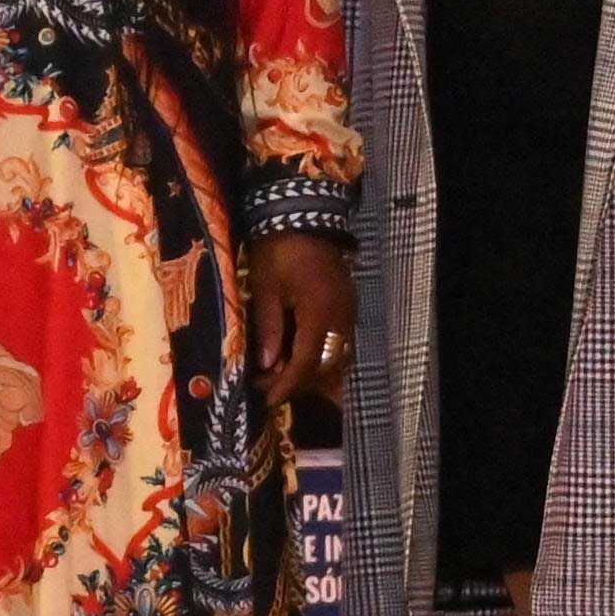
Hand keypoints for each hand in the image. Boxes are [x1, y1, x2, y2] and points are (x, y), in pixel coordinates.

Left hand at [247, 229, 356, 428]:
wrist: (302, 216)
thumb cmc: (278, 251)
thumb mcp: (265, 290)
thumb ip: (269, 330)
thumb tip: (266, 366)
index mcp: (319, 313)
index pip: (306, 362)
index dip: (287, 384)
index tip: (268, 399)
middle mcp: (342, 316)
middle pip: (326, 364)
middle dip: (298, 381)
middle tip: (268, 387)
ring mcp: (349, 310)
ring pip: (336, 355)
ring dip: (310, 369)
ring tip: (279, 374)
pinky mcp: (348, 304)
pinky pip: (339, 340)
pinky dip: (320, 353)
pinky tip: (298, 355)